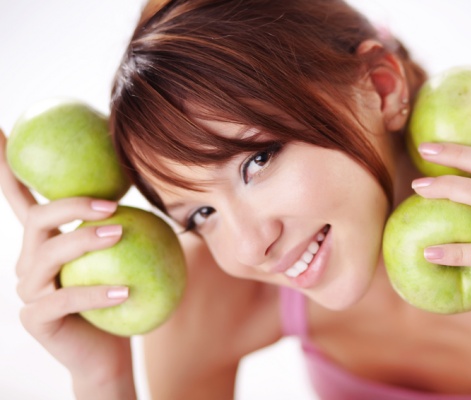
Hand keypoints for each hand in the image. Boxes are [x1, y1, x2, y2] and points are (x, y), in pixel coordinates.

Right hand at [0, 129, 135, 396]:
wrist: (109, 349)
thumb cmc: (118, 295)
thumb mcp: (122, 255)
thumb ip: (122, 223)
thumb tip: (149, 181)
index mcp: (44, 241)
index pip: (21, 196)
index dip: (6, 164)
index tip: (2, 127)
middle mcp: (30, 261)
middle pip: (37, 218)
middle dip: (70, 204)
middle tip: (112, 204)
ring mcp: (28, 290)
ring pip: (48, 255)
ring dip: (85, 240)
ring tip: (121, 234)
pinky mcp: (35, 317)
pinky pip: (65, 299)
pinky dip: (96, 292)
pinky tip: (125, 290)